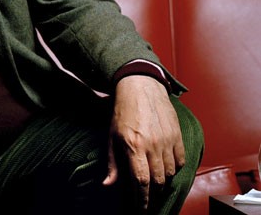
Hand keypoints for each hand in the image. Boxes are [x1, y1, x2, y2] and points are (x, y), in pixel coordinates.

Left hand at [103, 75, 184, 210]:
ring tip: (155, 179)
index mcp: (133, 146)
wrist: (141, 87)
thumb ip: (113, 163)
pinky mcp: (178, 135)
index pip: (141, 182)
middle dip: (153, 192)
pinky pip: (181, 161)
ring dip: (164, 180)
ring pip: (171, 172)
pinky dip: (175, 167)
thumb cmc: (122, 111)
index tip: (142, 210)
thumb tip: (108, 185)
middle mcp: (152, 145)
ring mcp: (167, 140)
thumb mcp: (111, 136)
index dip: (143, 200)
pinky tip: (166, 165)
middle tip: (147, 196)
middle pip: (158, 180)